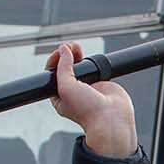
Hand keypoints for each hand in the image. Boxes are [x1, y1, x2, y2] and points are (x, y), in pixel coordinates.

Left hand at [46, 42, 136, 158]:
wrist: (111, 117)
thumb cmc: (87, 110)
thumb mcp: (66, 87)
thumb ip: (63, 68)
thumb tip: (63, 50)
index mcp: (59, 97)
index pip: (52, 74)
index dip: (55, 61)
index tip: (60, 52)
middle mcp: (72, 92)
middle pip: (65, 68)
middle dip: (66, 55)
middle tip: (70, 47)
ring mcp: (87, 86)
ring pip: (79, 66)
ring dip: (77, 55)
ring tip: (77, 48)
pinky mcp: (100, 82)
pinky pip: (93, 68)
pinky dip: (91, 61)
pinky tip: (89, 57)